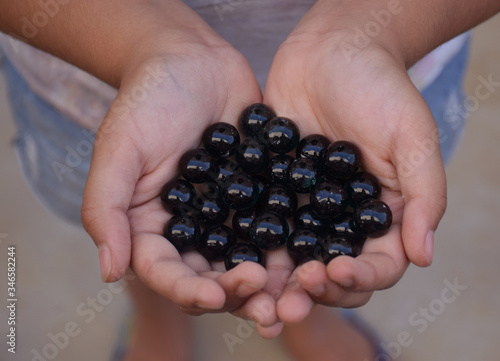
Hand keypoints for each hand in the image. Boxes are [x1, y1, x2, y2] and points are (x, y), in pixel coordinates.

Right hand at [81, 36, 279, 326]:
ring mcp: (229, 215)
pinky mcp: (262, 196)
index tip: (215, 294)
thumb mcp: (118, 149)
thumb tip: (109, 272)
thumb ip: (105, 208)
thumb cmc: (147, 100)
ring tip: (298, 293)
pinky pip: (279, 225)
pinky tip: (319, 255)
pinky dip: (296, 244)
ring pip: (251, 259)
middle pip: (214, 276)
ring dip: (273, 283)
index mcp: (153, 227)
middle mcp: (193, 230)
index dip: (189, 290)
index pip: (167, 273)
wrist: (192, 60)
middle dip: (238, 295)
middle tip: (267, 302)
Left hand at [262, 5, 446, 323]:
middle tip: (288, 301)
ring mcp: (305, 208)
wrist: (332, 50)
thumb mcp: (411, 137)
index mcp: (382, 216)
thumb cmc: (380, 88)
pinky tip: (229, 259)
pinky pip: (260, 224)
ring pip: (291, 258)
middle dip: (311, 291)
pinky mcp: (272, 191)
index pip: (377, 265)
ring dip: (275, 283)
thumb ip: (424, 195)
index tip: (335, 271)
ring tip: (254, 293)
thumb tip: (424, 256)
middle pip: (329, 272)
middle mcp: (342, 220)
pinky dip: (247, 246)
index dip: (359, 278)